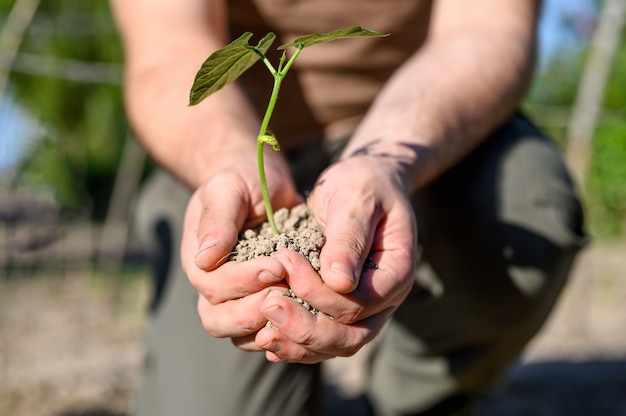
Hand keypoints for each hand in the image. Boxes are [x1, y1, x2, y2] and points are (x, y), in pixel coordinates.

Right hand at [181, 153, 301, 348]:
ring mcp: (237, 299)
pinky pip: (268, 330)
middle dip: (253, 312)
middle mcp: (213, 286)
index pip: (213, 285)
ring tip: (300, 304)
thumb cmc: (242, 181)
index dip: (244, 280)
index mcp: (199, 261)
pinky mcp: (263, 303)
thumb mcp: (228, 190)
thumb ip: (217, 220)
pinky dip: (286, 328)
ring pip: (241, 335)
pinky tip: (310, 313)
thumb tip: (205, 259)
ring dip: (270, 326)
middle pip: (219, 321)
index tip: (277, 265)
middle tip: (288, 290)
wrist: (263, 183)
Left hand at [255, 155, 416, 362]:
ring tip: (262, 334)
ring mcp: (365, 309)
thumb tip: (339, 282)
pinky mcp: (342, 309)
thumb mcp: (357, 199)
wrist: (364, 181)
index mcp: (396, 272)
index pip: (361, 302)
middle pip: (351, 335)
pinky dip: (296, 343)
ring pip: (336, 345)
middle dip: (306, 327)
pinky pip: (323, 339)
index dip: (320, 292)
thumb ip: (349, 238)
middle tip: (267, 305)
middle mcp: (384, 298)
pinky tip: (268, 338)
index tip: (284, 262)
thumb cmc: (363, 183)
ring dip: (298, 343)